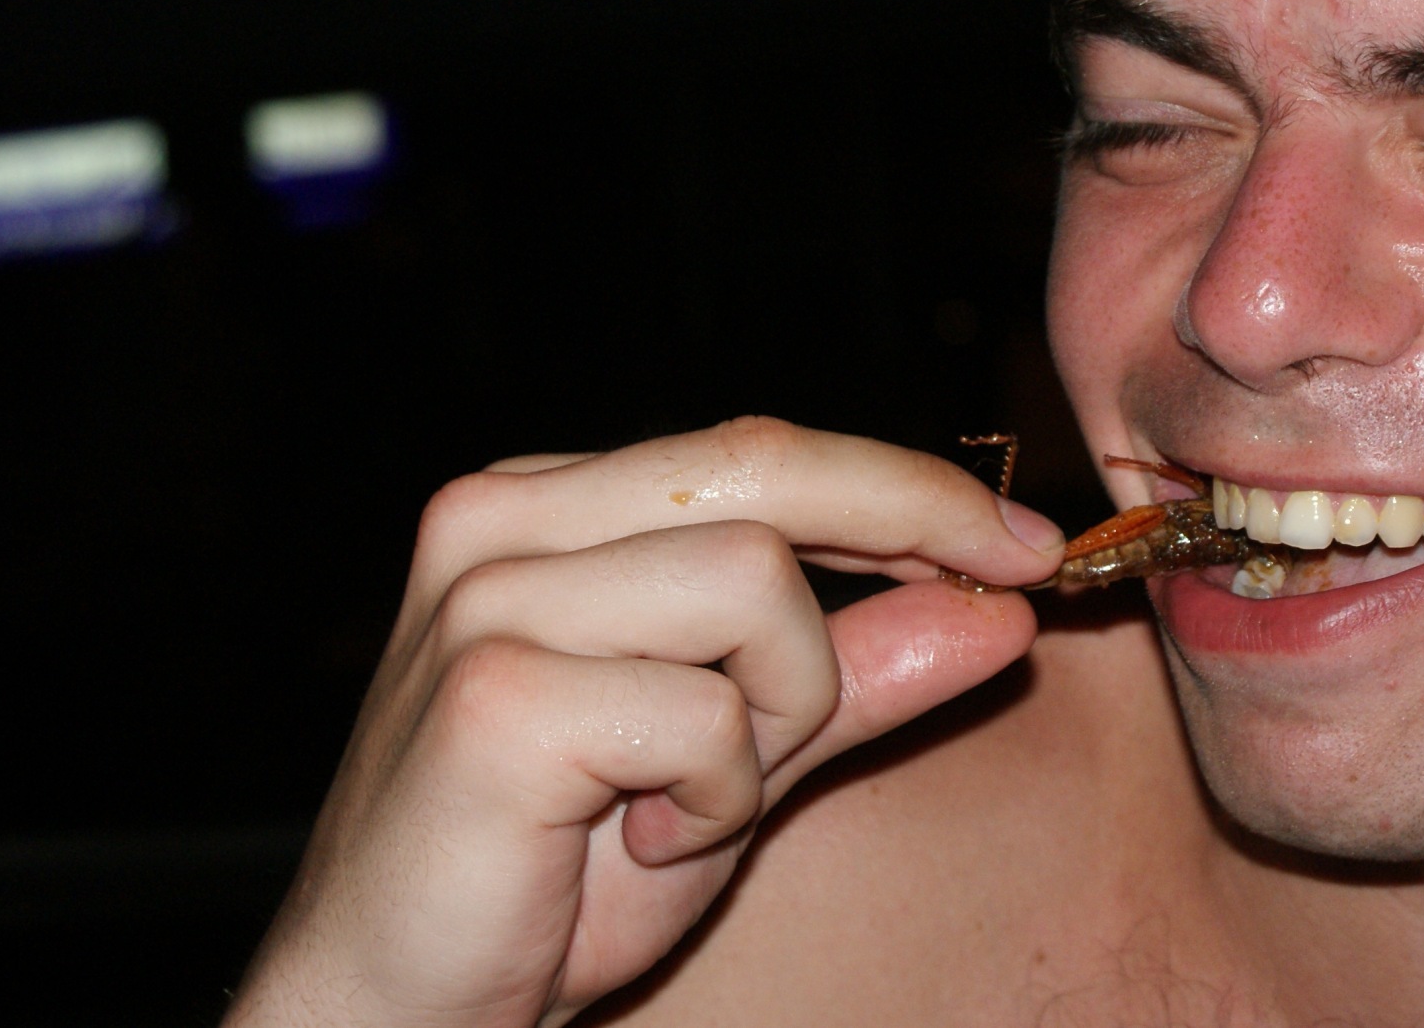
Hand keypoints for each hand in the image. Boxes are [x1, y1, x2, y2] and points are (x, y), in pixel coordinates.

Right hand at [223, 417, 1064, 1027]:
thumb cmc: (552, 878)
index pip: (763, 450)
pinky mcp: (494, 691)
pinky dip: (719, 794)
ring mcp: (488, 597)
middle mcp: (503, 522)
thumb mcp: (741, 756)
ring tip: (701, 799)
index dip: (911, 484)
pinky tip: (643, 842)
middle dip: (914, 523)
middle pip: (767, 468)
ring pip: (755, 585)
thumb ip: (856, 673)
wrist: (394, 1006)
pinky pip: (706, 709)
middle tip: (1009, 593)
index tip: (1029, 541)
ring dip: (780, 713)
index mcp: (550, 509)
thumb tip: (997, 603)